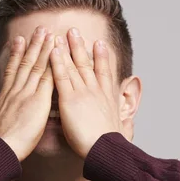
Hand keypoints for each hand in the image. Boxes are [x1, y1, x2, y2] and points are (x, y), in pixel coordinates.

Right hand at [0, 26, 54, 160]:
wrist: (0, 150)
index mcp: (4, 98)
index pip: (11, 71)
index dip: (15, 55)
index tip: (18, 41)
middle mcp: (15, 91)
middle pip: (25, 62)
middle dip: (32, 44)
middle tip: (39, 29)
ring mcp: (27, 93)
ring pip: (36, 65)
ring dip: (43, 48)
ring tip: (48, 32)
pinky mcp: (39, 100)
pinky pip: (48, 78)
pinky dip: (53, 64)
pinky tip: (59, 53)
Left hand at [49, 28, 130, 159]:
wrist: (105, 149)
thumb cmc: (111, 145)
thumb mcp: (121, 129)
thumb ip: (122, 123)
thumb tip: (126, 125)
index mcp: (107, 97)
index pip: (104, 72)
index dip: (102, 57)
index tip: (100, 44)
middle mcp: (95, 91)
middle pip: (87, 64)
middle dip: (81, 46)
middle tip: (76, 31)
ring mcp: (82, 93)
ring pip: (74, 66)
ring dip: (67, 49)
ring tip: (62, 34)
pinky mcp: (69, 99)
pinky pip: (62, 77)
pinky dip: (57, 63)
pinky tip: (53, 51)